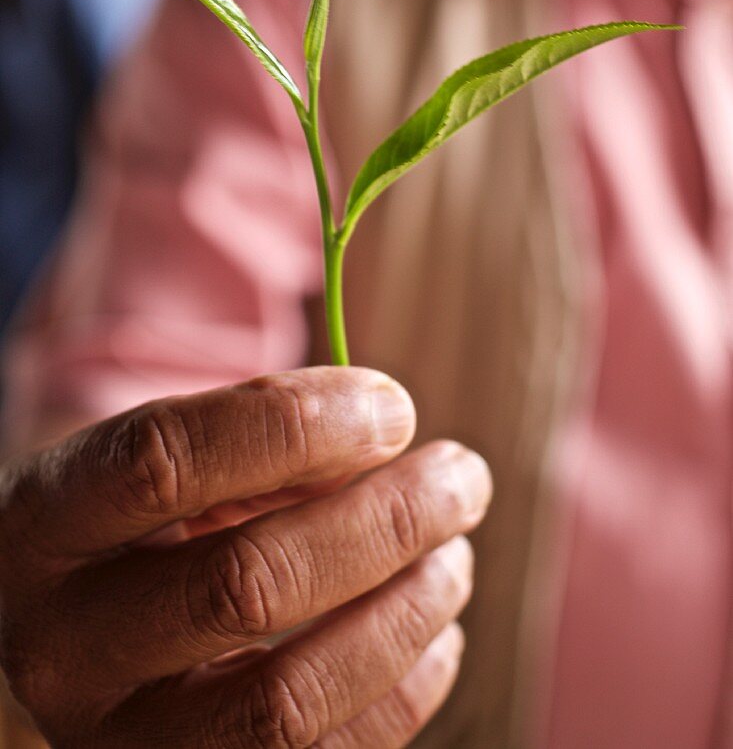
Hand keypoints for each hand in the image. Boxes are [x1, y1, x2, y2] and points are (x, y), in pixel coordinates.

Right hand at [0, 367, 490, 746]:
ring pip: (286, 699)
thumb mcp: (159, 458)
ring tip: (456, 552)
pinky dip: (402, 692)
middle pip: (244, 585)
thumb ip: (251, 439)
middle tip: (462, 476)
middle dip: (385, 522)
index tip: (395, 407)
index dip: (297, 424)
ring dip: (405, 612)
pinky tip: (437, 630)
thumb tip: (385, 437)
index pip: (165, 461)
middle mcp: (63, 646)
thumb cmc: (138, 517)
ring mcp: (121, 742)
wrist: (71, 624)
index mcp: (45, 524)